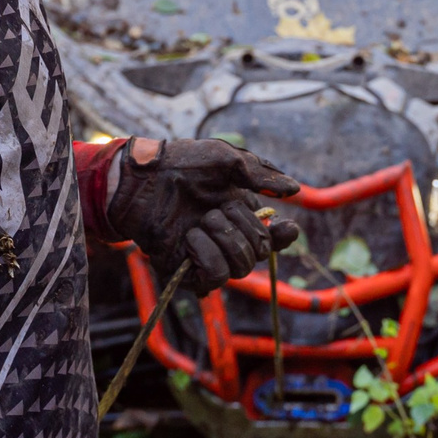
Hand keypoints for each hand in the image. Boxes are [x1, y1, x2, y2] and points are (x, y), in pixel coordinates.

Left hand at [108, 138, 302, 291]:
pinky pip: (214, 278)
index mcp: (242, 216)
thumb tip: (294, 189)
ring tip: (202, 222)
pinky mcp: (186, 270)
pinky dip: (207, 256)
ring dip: (225, 241)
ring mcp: (207, 255)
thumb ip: (260, 175)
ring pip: (241, 269)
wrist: (143, 177)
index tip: (285, 228)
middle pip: (260, 254)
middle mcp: (228, 238)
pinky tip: (191, 238)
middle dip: (245, 229)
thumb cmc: (183, 163)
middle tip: (218, 208)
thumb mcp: (226, 160)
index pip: (273, 239)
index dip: (282, 238)